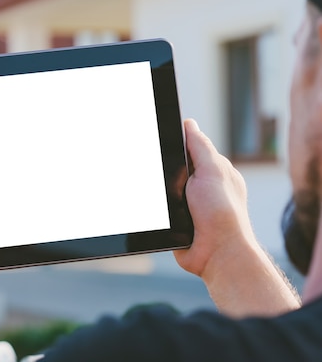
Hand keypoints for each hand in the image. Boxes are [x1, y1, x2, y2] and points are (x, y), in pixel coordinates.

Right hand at [174, 119, 298, 316]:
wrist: (216, 254)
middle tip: (158, 167)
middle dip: (164, 166)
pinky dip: (155, 206)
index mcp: (214, 170)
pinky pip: (158, 207)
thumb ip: (201, 147)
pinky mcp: (175, 220)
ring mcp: (188, 203)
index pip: (190, 147)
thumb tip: (189, 124)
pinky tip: (155, 206)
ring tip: (159, 191)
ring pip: (163, 186)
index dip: (175, 141)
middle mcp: (201, 185)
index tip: (159, 134)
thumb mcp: (213, 171)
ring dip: (159, 189)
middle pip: (173, 166)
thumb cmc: (222, 213)